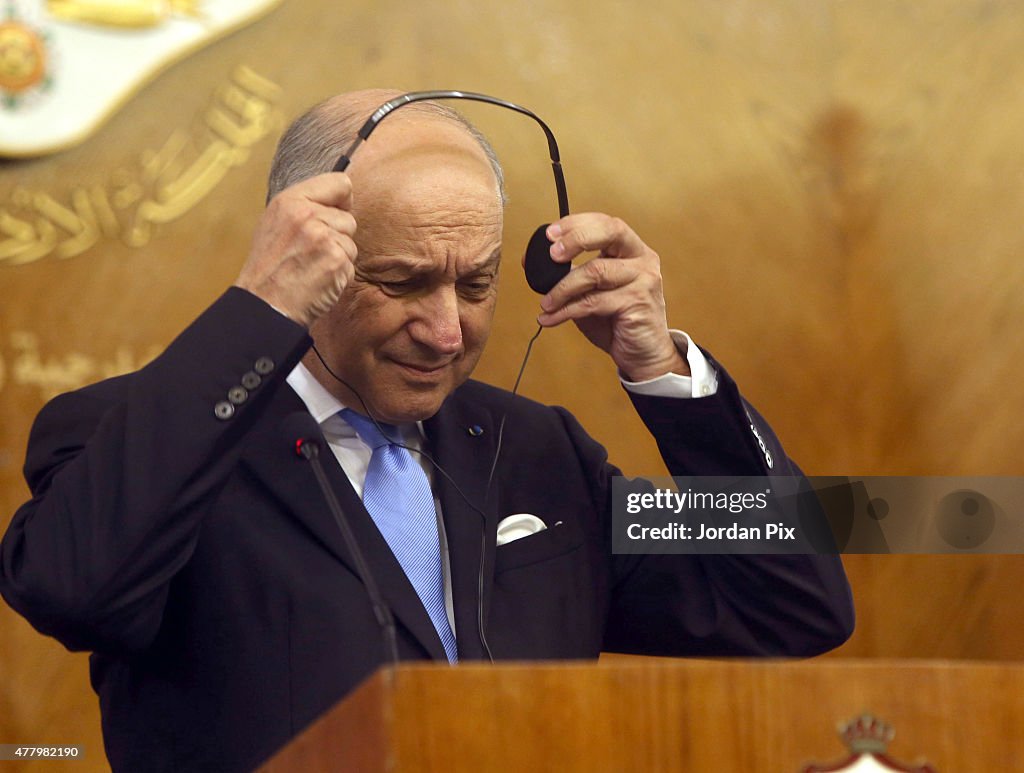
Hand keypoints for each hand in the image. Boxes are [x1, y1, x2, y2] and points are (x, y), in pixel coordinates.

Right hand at [235, 173, 357, 327]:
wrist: (264, 304)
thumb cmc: (269, 268)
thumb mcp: (276, 224)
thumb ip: (305, 207)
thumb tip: (339, 196)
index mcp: (290, 201)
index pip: (340, 183)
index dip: (342, 201)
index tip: (335, 214)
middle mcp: (308, 215)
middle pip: (348, 218)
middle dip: (337, 236)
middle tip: (311, 253)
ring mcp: (323, 238)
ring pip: (351, 243)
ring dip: (338, 258)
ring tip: (312, 268)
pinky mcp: (336, 261)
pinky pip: (351, 264)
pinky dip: (339, 276)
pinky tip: (318, 281)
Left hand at [533, 213, 688, 380]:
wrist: (643, 355)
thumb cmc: (616, 321)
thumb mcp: (588, 293)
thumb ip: (567, 275)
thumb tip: (530, 260)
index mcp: (631, 250)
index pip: (605, 224)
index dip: (576, 224)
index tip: (550, 234)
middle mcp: (642, 259)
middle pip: (611, 232)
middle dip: (577, 238)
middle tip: (552, 254)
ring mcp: (644, 279)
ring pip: (596, 271)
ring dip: (563, 288)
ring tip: (546, 303)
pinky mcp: (638, 303)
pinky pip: (593, 302)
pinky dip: (566, 311)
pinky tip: (551, 319)